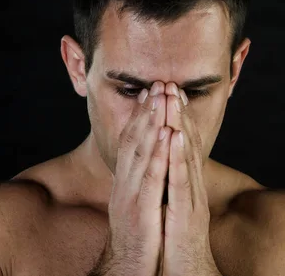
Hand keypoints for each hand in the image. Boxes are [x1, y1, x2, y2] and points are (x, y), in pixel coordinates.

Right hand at [95, 81, 171, 275]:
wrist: (127, 264)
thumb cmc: (136, 234)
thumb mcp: (133, 202)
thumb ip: (136, 181)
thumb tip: (141, 162)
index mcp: (124, 180)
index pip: (129, 143)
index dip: (138, 118)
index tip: (147, 94)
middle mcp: (124, 182)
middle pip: (133, 141)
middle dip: (145, 113)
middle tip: (155, 86)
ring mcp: (131, 194)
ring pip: (140, 153)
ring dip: (151, 125)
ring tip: (161, 101)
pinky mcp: (141, 209)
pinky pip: (151, 178)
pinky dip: (158, 154)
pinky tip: (166, 136)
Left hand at [161, 83, 220, 275]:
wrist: (183, 269)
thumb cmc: (172, 236)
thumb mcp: (165, 202)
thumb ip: (162, 181)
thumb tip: (152, 160)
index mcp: (181, 182)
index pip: (178, 144)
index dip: (172, 117)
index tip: (164, 92)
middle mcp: (189, 186)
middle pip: (183, 145)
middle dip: (176, 113)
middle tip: (169, 85)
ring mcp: (190, 198)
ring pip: (184, 156)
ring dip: (179, 126)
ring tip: (173, 101)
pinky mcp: (187, 213)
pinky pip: (181, 181)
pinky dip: (178, 157)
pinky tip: (176, 138)